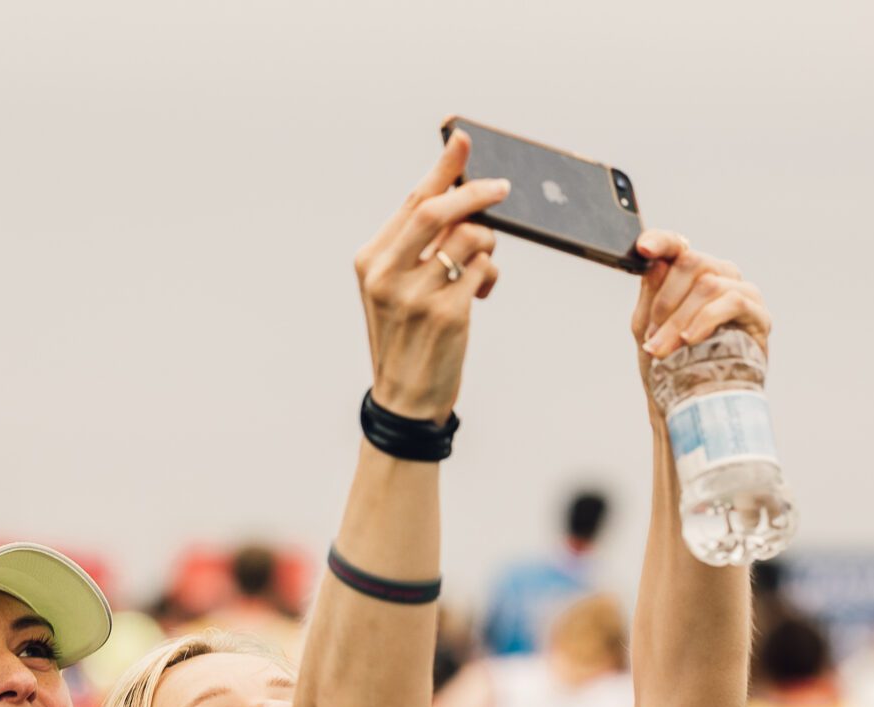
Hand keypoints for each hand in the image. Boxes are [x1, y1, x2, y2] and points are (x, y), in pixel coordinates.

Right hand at [355, 132, 506, 422]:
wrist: (404, 400)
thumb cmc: (405, 338)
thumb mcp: (394, 289)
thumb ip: (415, 245)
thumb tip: (459, 196)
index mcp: (370, 261)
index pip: (412, 201)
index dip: (442, 168)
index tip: (463, 139)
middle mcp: (386, 275)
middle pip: (437, 211)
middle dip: (476, 193)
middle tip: (503, 188)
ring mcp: (415, 296)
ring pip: (469, 239)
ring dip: (488, 246)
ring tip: (482, 267)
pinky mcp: (447, 315)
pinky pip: (484, 270)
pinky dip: (491, 275)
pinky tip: (482, 292)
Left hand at [632, 232, 771, 387]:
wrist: (691, 406)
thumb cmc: (669, 365)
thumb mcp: (648, 329)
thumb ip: (650, 295)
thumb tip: (655, 263)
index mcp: (691, 275)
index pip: (677, 246)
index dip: (661, 241)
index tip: (644, 248)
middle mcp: (720, 276)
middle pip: (692, 262)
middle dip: (665, 302)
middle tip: (651, 337)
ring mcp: (742, 292)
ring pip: (709, 284)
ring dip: (679, 320)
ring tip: (663, 350)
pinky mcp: (759, 314)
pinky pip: (733, 301)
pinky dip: (706, 320)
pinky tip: (690, 340)